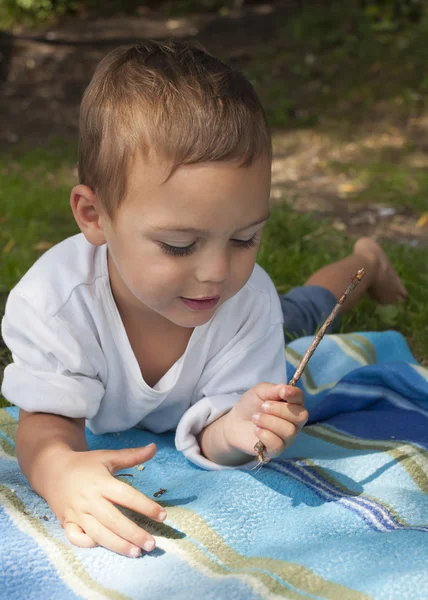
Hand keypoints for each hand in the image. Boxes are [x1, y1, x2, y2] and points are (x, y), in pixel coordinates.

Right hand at [44, 443, 165, 557]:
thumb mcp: (107, 457)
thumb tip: (154, 448)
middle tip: (152, 544)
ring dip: (118, 545)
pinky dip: (89, 544)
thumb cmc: (84, 464)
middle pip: (114, 520)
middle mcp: (89, 500)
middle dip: (134, 534)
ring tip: (136, 552)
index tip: (163, 516)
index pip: (127, 496)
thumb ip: (131, 455)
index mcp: (101, 482)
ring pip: (98, 534)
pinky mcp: (66, 522)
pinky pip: (77, 538)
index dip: (146, 506)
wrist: (52, 469)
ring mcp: (77, 513)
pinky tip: (106, 546)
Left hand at [224, 382, 307, 459]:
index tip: (282, 392)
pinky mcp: (277, 450)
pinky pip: (278, 444)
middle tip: (263, 407)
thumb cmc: (250, 405)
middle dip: (279, 409)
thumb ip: (274, 389)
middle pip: (300, 416)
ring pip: (289, 431)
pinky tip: (256, 430)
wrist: (235, 423)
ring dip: (269, 422)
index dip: (294, 395)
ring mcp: (287, 437)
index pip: (301, 399)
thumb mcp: (260, 391)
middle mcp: (294, 422)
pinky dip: (265, 435)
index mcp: (292, 404)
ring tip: (255, 418)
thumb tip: (286, 389)